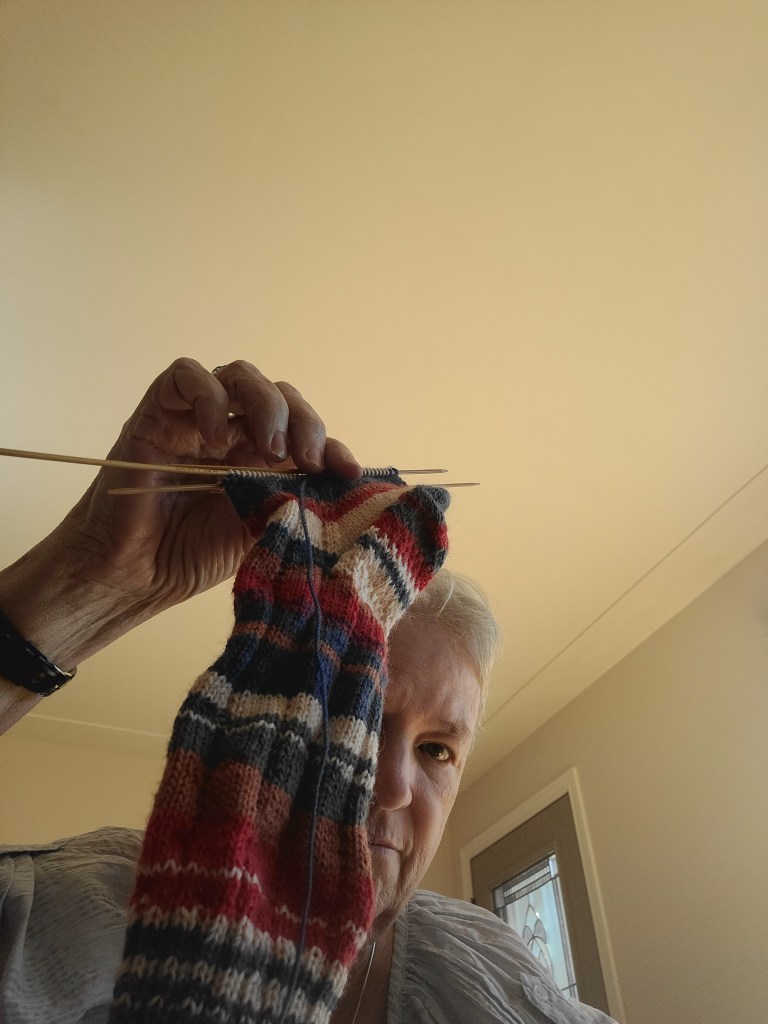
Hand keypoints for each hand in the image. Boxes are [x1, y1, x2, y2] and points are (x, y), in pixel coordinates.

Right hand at [0, 358, 361, 670]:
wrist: (133, 576)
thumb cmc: (191, 558)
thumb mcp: (261, 529)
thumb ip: (295, 500)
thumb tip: (343, 484)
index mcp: (261, 458)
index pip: (306, 431)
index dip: (332, 444)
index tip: (348, 471)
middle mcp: (233, 432)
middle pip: (280, 395)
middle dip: (304, 421)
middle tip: (306, 458)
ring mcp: (196, 418)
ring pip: (241, 376)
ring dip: (266, 406)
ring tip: (269, 448)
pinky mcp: (158, 411)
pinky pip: (187, 377)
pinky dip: (210, 398)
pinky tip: (218, 439)